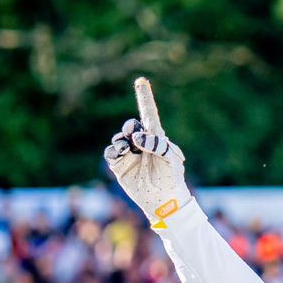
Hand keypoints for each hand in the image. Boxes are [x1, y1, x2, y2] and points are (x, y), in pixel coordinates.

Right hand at [104, 77, 192, 225]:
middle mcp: (141, 144)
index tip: (141, 81)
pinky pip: (111, 152)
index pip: (149, 114)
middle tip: (135, 136)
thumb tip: (136, 138)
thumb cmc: (172, 179)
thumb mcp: (171, 159)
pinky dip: (114, 151)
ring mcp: (130, 154)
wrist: (163, 201)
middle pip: (130, 125)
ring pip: (119, 138)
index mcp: (157, 138)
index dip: (144, 98)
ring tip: (130, 150)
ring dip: (122, 141)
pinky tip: (122, 154)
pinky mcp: (120, 166)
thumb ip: (157, 144)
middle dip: (130, 127)